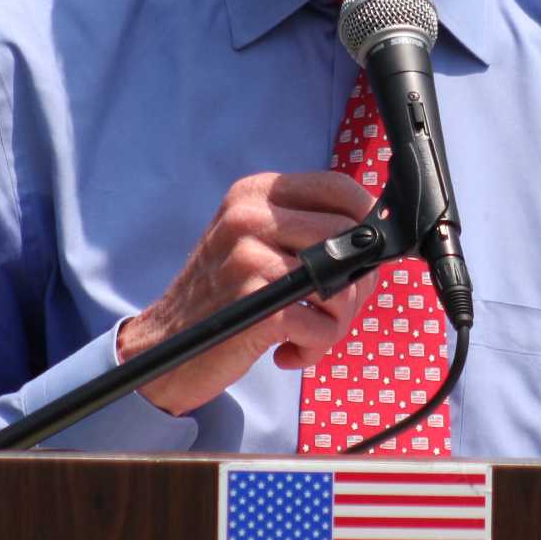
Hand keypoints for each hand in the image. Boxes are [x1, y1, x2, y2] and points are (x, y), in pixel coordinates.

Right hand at [116, 171, 378, 414]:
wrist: (163, 347)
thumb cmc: (223, 298)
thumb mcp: (254, 244)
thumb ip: (306, 231)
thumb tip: (377, 242)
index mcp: (254, 194)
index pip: (338, 186)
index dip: (368, 220)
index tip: (368, 251)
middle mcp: (250, 217)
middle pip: (350, 236)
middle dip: (359, 284)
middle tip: (334, 311)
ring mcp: (250, 259)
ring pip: (344, 284)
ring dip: (338, 322)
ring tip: (308, 335)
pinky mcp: (256, 305)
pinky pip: (323, 325)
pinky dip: (316, 347)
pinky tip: (289, 352)